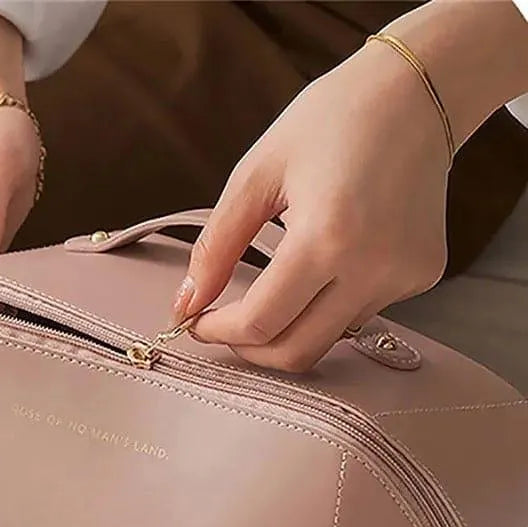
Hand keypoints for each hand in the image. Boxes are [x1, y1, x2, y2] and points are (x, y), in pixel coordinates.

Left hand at [176, 0, 527, 372]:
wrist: (415, 93)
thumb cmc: (330, 121)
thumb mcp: (256, 176)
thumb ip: (216, 248)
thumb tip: (186, 304)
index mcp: (326, 238)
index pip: (260, 323)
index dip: (218, 333)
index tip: (196, 322)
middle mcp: (372, 268)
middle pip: (296, 352)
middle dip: (249, 349)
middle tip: (225, 324)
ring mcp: (404, 276)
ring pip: (327, 339)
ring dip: (288, 328)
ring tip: (273, 287)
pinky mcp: (421, 275)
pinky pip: (358, 313)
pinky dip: (327, 306)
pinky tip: (326, 262)